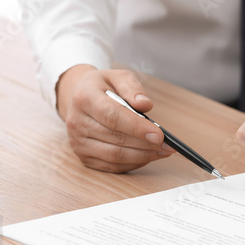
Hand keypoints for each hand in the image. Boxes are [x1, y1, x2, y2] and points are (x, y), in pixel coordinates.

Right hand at [56, 64, 173, 172]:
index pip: (113, 117)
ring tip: (163, 151)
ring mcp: (78, 142)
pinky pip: (113, 166)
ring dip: (143, 156)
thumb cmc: (102, 88)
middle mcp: (76, 122)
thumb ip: (133, 88)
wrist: (77, 98)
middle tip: (168, 145)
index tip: (159, 135)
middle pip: (116, 139)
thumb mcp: (118, 77)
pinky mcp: (84, 157)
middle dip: (146, 145)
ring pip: (115, 156)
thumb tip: (146, 105)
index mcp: (84, 98)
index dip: (138, 128)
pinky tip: (148, 156)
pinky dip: (134, 163)